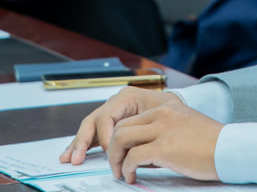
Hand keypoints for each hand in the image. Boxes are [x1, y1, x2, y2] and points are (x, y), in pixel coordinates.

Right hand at [61, 88, 181, 165]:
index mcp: (128, 97)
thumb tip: (131, 151)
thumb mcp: (165, 117)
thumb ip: (146, 130)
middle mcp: (118, 103)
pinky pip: (97, 134)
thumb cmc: (178, 116)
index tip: (111, 153)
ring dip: (79, 144)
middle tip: (76, 158)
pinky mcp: (115, 125)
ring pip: (91, 128)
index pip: (107, 116)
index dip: (105, 136)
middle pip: (94, 121)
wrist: (188, 119)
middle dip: (83, 140)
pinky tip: (74, 154)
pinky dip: (86, 144)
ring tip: (68, 158)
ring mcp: (115, 114)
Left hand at [106, 99, 221, 182]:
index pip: (131, 118)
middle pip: (121, 127)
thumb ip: (166, 130)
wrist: (230, 149)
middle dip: (112, 148)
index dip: (120, 137)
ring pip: (121, 138)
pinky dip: (127, 168)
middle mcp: (161, 114)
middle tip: (115, 164)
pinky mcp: (164, 147)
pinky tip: (132, 177)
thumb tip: (147, 150)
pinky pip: (133, 156)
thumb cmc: (213, 143)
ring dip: (115, 158)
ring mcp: (162, 129)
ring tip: (120, 172)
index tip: (120, 152)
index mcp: (166, 107)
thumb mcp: (186, 126)